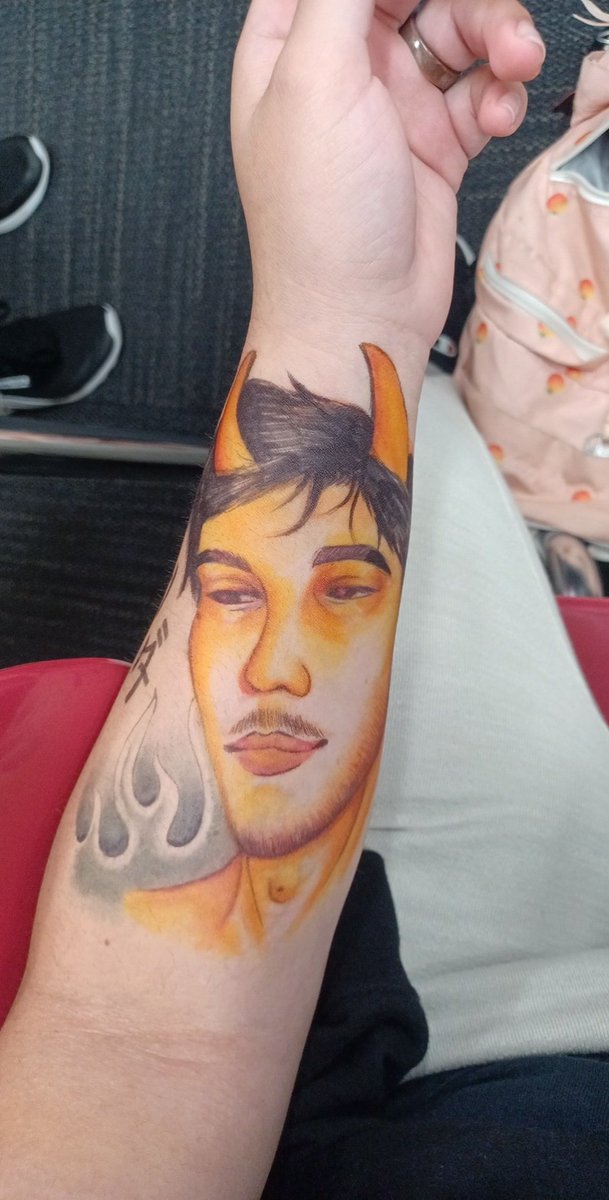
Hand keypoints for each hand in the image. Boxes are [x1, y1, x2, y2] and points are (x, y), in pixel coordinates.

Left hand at [231, 0, 545, 355]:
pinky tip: (493, 121)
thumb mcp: (314, 78)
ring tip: (514, 63)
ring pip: (461, 32)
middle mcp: (343, 67)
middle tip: (491, 24)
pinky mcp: (436, 143)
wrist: (359, 314)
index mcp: (289, 42)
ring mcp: (392, 105)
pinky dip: (498, 98)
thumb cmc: (317, 220)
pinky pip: (482, 90)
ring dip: (498, 39)